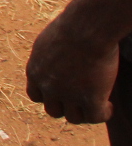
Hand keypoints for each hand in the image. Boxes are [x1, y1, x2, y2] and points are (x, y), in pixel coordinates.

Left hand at [27, 6, 119, 123]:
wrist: (87, 29)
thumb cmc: (71, 27)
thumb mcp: (48, 42)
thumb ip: (47, 58)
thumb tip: (52, 61)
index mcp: (35, 72)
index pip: (36, 96)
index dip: (50, 97)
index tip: (62, 94)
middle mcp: (48, 87)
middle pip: (54, 111)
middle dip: (67, 107)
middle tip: (81, 102)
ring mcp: (69, 95)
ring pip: (74, 118)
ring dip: (85, 113)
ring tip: (98, 104)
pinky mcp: (91, 99)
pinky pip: (96, 118)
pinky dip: (103, 115)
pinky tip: (109, 106)